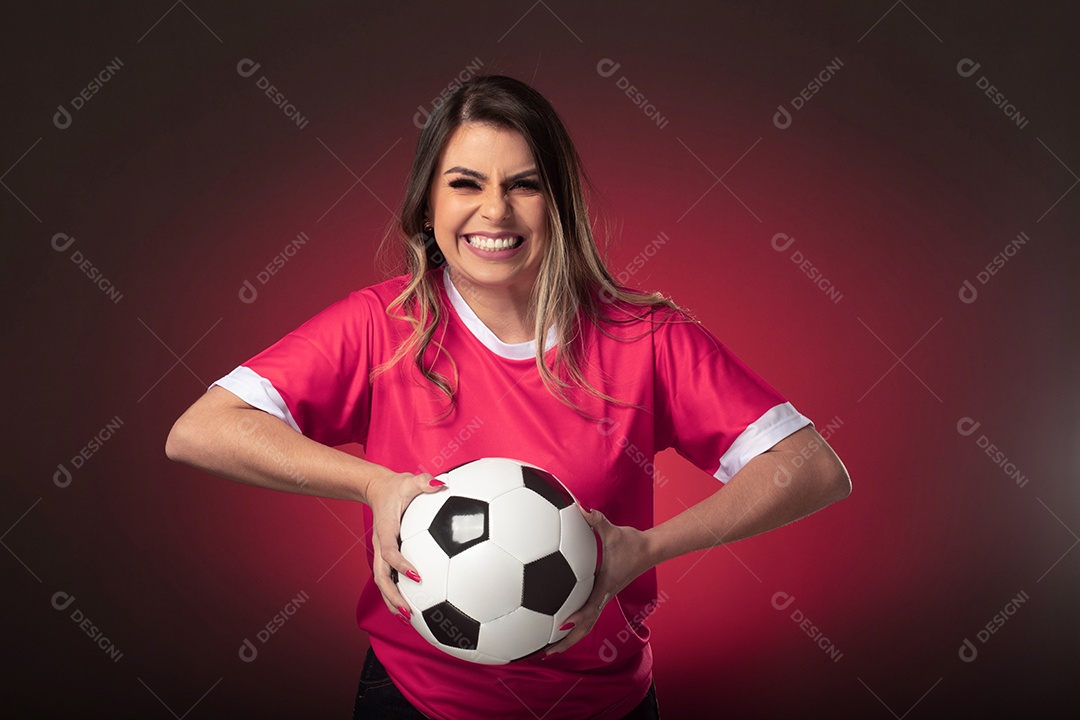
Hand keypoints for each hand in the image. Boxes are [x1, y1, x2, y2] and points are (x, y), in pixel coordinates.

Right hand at [366, 469, 446, 620]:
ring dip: (392, 600)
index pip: (390, 552)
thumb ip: (424, 482)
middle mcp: (380, 545)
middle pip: (381, 577)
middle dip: (392, 595)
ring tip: (408, 618)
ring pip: (382, 582)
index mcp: (386, 529)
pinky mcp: (386, 556)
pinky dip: (396, 593)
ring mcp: (382, 552)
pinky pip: (389, 577)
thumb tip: (441, 483)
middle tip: (409, 611)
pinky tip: (413, 606)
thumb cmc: (396, 487)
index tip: (416, 576)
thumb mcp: (409, 481)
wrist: (377, 489)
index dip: (400, 565)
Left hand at [545, 505, 651, 654]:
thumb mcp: (613, 531)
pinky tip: (557, 620)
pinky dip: (573, 622)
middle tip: (546, 652)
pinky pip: (585, 613)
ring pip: (585, 625)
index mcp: (605, 587)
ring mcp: (602, 598)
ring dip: (569, 637)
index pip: (591, 608)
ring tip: (548, 647)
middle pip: (585, 627)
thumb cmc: (632, 542)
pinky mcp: (601, 594)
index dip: (577, 617)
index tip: (560, 625)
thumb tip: (581, 508)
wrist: (649, 549)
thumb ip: (596, 520)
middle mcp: (602, 597)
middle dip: (567, 642)